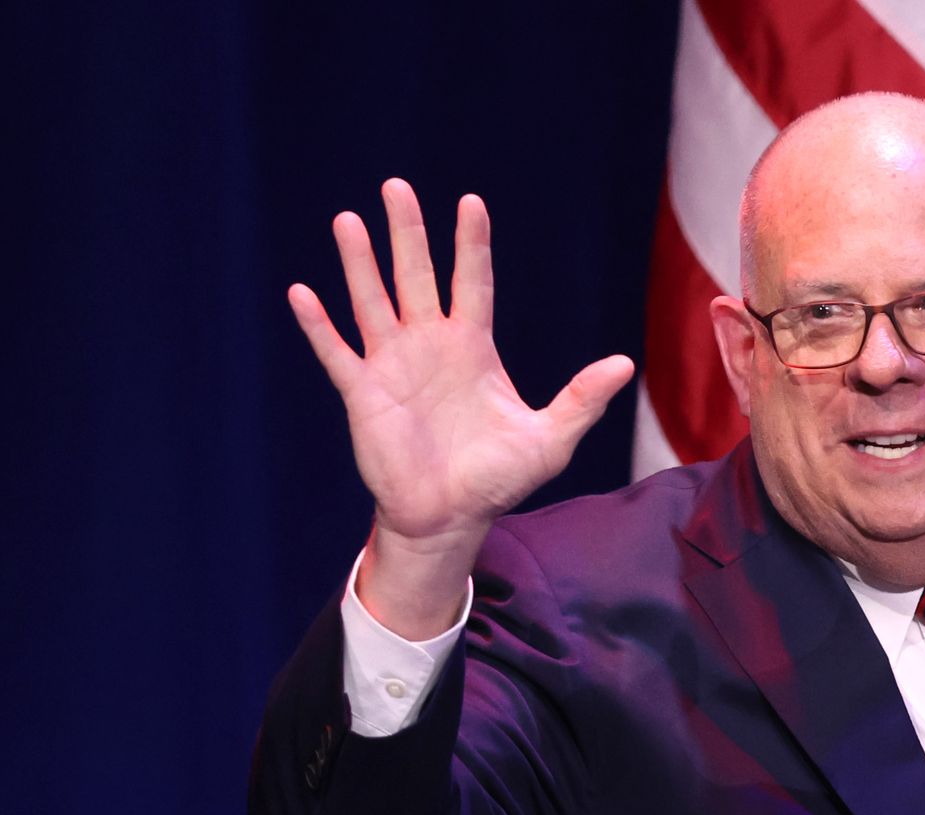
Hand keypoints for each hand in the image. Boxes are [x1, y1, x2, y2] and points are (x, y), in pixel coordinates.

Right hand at [288, 180, 633, 635]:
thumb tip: (624, 364)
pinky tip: (301, 291)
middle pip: (415, 275)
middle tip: (395, 187)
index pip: (472, 281)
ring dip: (359, 262)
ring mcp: (392, 365)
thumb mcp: (549, 440)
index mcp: (473, 347)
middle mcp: (429, 345)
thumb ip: (581, 399)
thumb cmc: (498, 480)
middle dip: (406, 233)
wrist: (449, 518)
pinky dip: (319, 325)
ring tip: (348, 220)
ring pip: (372, 301)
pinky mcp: (363, 394)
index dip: (470, 243)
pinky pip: (337, 352)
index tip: (470, 201)